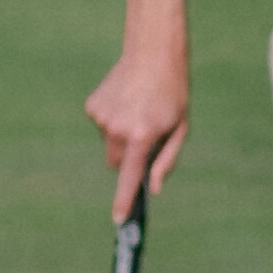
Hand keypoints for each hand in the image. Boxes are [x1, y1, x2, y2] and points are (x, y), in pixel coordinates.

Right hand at [84, 31, 185, 218]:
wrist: (152, 52)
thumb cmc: (172, 94)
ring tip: (138, 110)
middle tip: (145, 138)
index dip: (124, 200)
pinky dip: (113, 120)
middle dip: (128, 160)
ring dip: (121, 136)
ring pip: (109, 144)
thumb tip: (154, 188)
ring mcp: (101, 118)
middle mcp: (117, 129)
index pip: (129, 176)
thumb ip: (166, 160)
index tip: (119, 220)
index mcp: (141, 136)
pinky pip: (102, 126)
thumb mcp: (179, 128)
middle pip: (116, 164)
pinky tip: (126, 101)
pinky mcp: (92, 107)